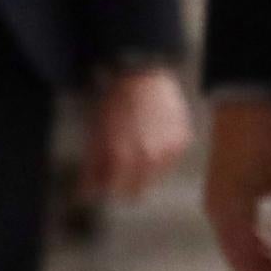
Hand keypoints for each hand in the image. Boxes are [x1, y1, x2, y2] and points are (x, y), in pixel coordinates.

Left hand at [83, 66, 191, 201]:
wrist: (142, 77)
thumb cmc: (114, 106)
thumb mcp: (95, 138)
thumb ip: (92, 169)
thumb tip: (87, 192)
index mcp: (123, 159)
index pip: (114, 192)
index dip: (105, 187)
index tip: (102, 181)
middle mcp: (149, 159)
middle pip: (138, 191)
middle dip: (126, 183)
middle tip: (120, 168)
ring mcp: (169, 150)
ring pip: (156, 176)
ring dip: (147, 169)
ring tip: (138, 147)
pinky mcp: (183, 141)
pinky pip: (171, 159)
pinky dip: (162, 154)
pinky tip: (153, 137)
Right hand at [203, 99, 270, 270]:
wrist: (250, 90)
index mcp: (229, 211)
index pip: (247, 262)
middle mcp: (219, 211)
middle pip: (242, 259)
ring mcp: (221, 200)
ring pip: (242, 244)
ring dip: (268, 262)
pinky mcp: (229, 189)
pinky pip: (242, 228)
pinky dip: (263, 242)